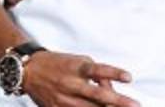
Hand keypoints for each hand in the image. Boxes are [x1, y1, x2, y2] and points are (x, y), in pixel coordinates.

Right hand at [21, 50, 139, 106]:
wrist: (29, 71)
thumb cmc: (60, 64)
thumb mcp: (81, 61)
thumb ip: (98, 74)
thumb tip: (112, 89)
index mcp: (77, 68)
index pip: (99, 70)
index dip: (114, 73)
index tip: (129, 78)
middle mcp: (71, 84)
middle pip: (97, 94)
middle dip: (117, 101)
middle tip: (135, 105)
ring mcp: (63, 99)